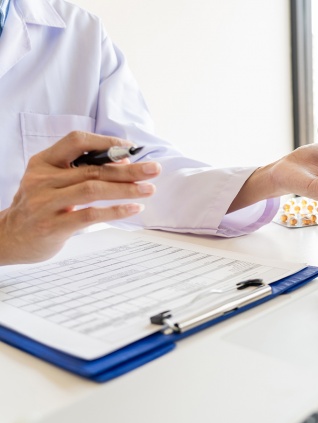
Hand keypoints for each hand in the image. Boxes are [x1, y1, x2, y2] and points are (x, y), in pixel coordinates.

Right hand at [0, 131, 161, 264]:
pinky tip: (134, 208)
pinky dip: (115, 211)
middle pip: (93, 169)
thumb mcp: (51, 180)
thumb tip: (123, 160)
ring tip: (149, 188)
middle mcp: (43, 180)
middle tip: (154, 169)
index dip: (106, 142)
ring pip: (93, 190)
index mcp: (43, 162)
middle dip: (128, 169)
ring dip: (126, 189)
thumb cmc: (39, 206)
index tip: (131, 148)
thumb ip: (80, 170)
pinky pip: (89, 215)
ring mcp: (45, 203)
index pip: (76, 141)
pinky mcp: (53, 226)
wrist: (9, 237)